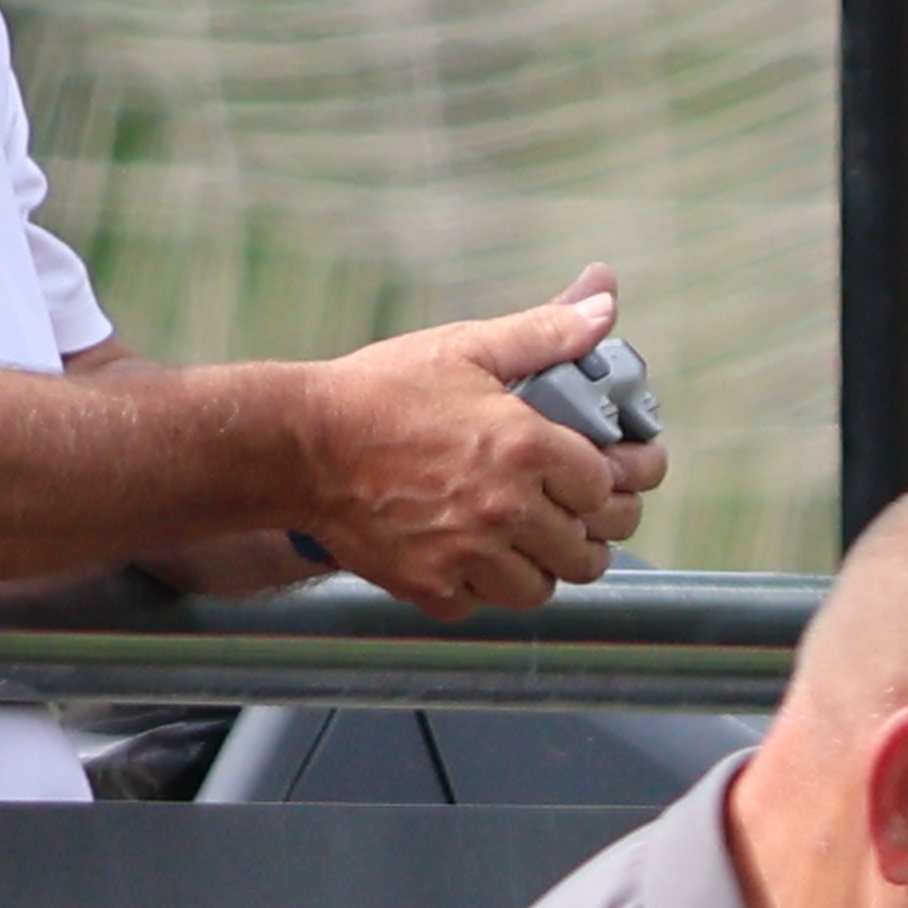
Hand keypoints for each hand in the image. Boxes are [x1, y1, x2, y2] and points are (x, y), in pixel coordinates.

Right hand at [297, 270, 663, 611]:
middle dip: (590, 531)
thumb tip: (606, 302)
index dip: (613, 482)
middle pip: (590, 549)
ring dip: (542, 566)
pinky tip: (472, 555)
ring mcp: (469, 553)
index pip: (609, 486)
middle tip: (575, 516)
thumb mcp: (465, 349)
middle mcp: (505, 507)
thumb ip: (544, 332)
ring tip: (525, 539)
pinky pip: (485, 604)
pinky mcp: (432, 586)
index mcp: (525, 446)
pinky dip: (484, 586)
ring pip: (543, 586)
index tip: (607, 477)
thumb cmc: (378, 393)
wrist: (294, 444)